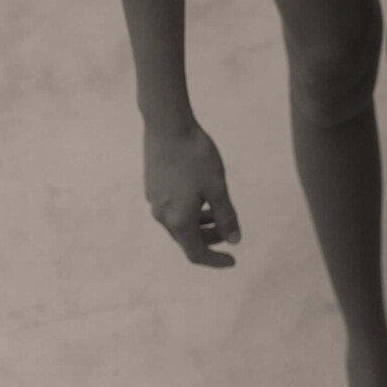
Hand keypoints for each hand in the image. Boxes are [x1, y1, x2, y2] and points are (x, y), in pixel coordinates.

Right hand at [143, 119, 241, 267]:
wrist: (167, 125)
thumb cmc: (195, 156)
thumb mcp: (217, 187)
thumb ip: (226, 216)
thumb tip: (234, 240)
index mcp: (178, 220)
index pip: (197, 253)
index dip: (215, 260)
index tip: (233, 259)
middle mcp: (162, 216)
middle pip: (187, 239)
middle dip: (210, 239)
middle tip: (229, 230)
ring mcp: (154, 200)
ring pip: (178, 223)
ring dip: (199, 223)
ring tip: (217, 210)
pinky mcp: (152, 186)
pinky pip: (172, 208)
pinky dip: (188, 210)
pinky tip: (199, 193)